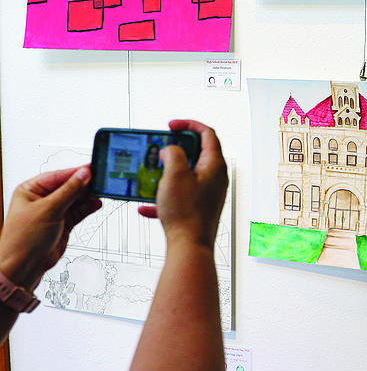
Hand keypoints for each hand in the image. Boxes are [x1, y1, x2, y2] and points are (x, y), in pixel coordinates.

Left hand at [0, 166, 101, 290]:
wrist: (25, 264)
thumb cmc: (23, 238)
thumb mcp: (48, 209)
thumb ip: (69, 191)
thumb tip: (83, 175)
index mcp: (31, 190)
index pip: (58, 176)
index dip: (75, 173)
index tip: (92, 169)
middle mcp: (42, 199)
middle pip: (69, 187)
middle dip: (84, 185)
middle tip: (100, 182)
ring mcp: (54, 212)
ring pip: (76, 199)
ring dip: (88, 197)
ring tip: (99, 194)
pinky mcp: (63, 223)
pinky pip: (79, 211)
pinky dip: (88, 208)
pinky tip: (95, 204)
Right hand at [138, 120, 227, 248]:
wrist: (190, 246)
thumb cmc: (186, 214)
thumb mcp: (175, 175)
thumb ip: (173, 154)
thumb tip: (171, 151)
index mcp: (214, 166)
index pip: (207, 134)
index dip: (189, 124)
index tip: (172, 125)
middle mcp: (215, 178)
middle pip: (197, 153)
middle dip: (176, 149)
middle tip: (161, 149)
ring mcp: (208, 193)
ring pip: (186, 174)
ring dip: (167, 172)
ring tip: (152, 174)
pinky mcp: (199, 207)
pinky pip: (180, 196)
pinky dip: (164, 196)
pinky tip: (146, 206)